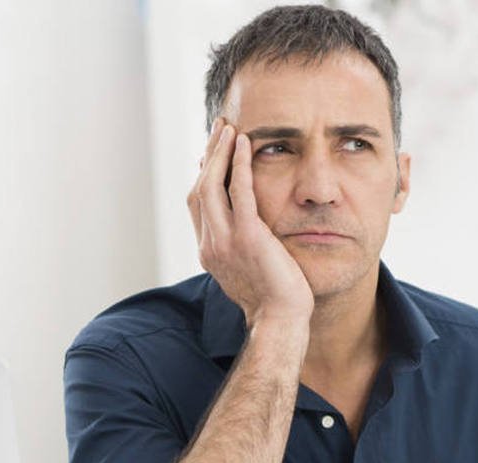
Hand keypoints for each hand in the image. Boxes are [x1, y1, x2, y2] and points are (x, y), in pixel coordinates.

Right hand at [187, 118, 313, 329]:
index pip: (198, 205)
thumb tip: (246, 230)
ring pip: (211, 185)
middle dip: (207, 157)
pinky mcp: (247, 236)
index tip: (211, 154)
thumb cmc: (273, 300)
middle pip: (199, 190)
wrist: (279, 320)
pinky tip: (244, 143)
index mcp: (209, 252)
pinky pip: (239, 191)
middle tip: (218, 129)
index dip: (202, 176)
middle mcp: (210, 244)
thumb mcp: (248, 270)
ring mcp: (225, 240)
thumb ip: (240, 248)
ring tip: (228, 128)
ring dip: (218, 153)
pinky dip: (239, 163)